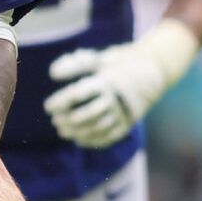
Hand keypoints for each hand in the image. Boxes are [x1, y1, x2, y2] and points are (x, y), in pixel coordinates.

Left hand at [43, 22, 197, 148]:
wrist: (153, 70)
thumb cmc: (118, 64)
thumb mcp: (98, 59)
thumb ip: (75, 64)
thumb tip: (52, 73)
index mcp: (106, 80)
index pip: (79, 93)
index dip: (61, 102)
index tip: (48, 107)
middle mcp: (116, 97)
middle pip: (87, 114)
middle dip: (67, 119)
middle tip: (55, 120)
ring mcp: (124, 112)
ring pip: (97, 127)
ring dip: (77, 132)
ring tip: (62, 131)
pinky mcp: (129, 123)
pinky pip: (109, 137)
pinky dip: (92, 140)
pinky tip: (78, 139)